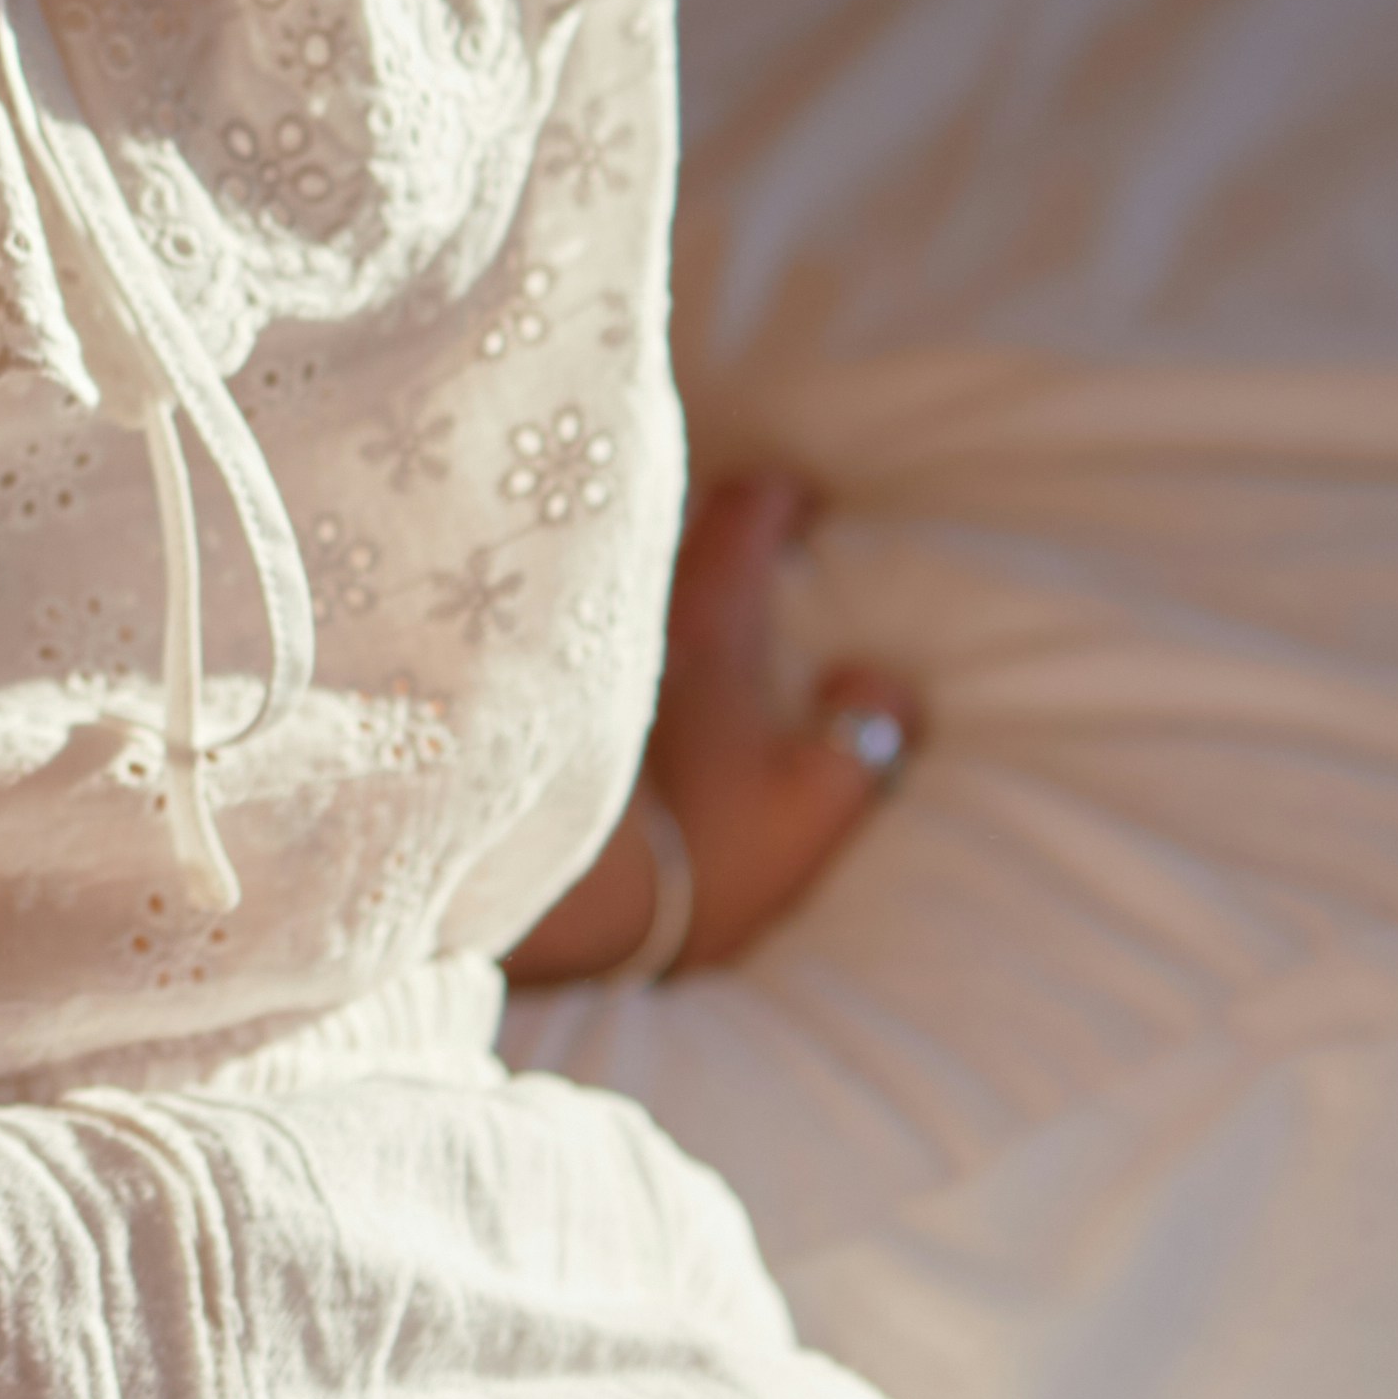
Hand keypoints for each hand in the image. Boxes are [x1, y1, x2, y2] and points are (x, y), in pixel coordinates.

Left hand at [506, 464, 917, 986]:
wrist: (540, 899)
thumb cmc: (687, 846)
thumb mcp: (808, 802)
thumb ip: (864, 735)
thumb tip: (883, 681)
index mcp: (709, 616)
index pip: (746, 506)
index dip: (778, 499)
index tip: (797, 505)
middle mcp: (626, 605)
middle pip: (664, 527)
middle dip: (702, 534)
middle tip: (736, 558)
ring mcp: (561, 641)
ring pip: (605, 579)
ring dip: (638, 584)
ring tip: (666, 620)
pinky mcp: (515, 685)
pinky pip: (553, 629)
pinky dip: (581, 635)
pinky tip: (590, 680)